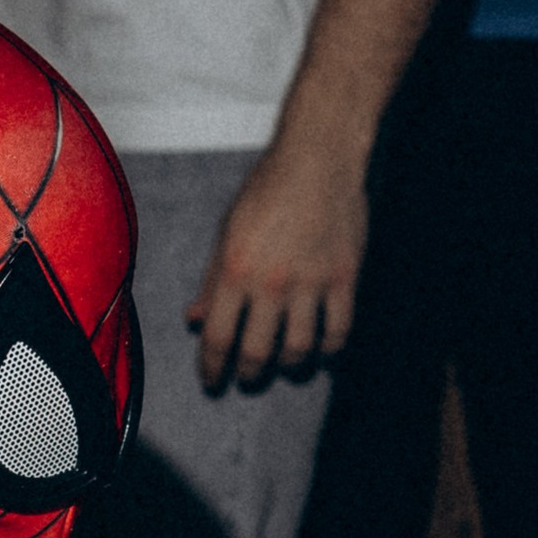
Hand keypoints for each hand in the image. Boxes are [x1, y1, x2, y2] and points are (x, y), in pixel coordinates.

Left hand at [188, 127, 367, 389]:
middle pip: (257, 353)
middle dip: (249, 375)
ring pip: (300, 350)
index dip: (212, 368)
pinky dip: (328, 349)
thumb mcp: (228, 230)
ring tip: (286, 365)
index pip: (217, 337)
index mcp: (235, 270)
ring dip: (290, 367)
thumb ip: (212, 279)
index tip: (212, 381)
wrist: (318, 156)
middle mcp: (270, 282)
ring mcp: (310, 282)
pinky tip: (321, 349)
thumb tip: (194, 319)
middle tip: (248, 378)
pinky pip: (338, 331)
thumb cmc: (268, 188)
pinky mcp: (344, 277)